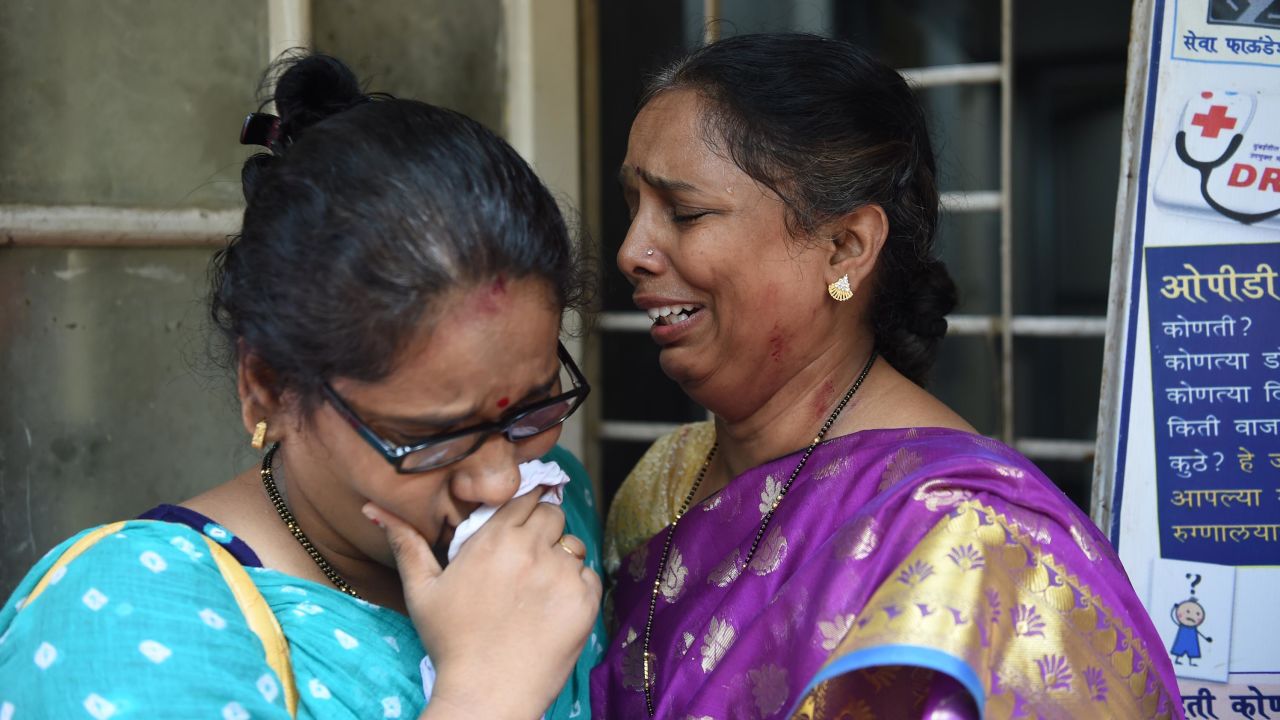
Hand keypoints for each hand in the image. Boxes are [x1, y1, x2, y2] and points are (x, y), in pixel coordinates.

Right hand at [364, 493, 600, 719]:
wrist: (487, 693)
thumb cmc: (451, 642)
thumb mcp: (422, 590)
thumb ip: (405, 543)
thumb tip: (374, 508)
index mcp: (495, 539)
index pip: (525, 497)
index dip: (525, 507)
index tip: (521, 522)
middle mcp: (532, 549)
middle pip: (553, 515)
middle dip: (543, 529)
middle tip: (527, 559)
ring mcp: (562, 574)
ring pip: (573, 545)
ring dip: (560, 559)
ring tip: (537, 591)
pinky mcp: (585, 600)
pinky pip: (589, 576)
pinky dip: (576, 588)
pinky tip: (551, 611)